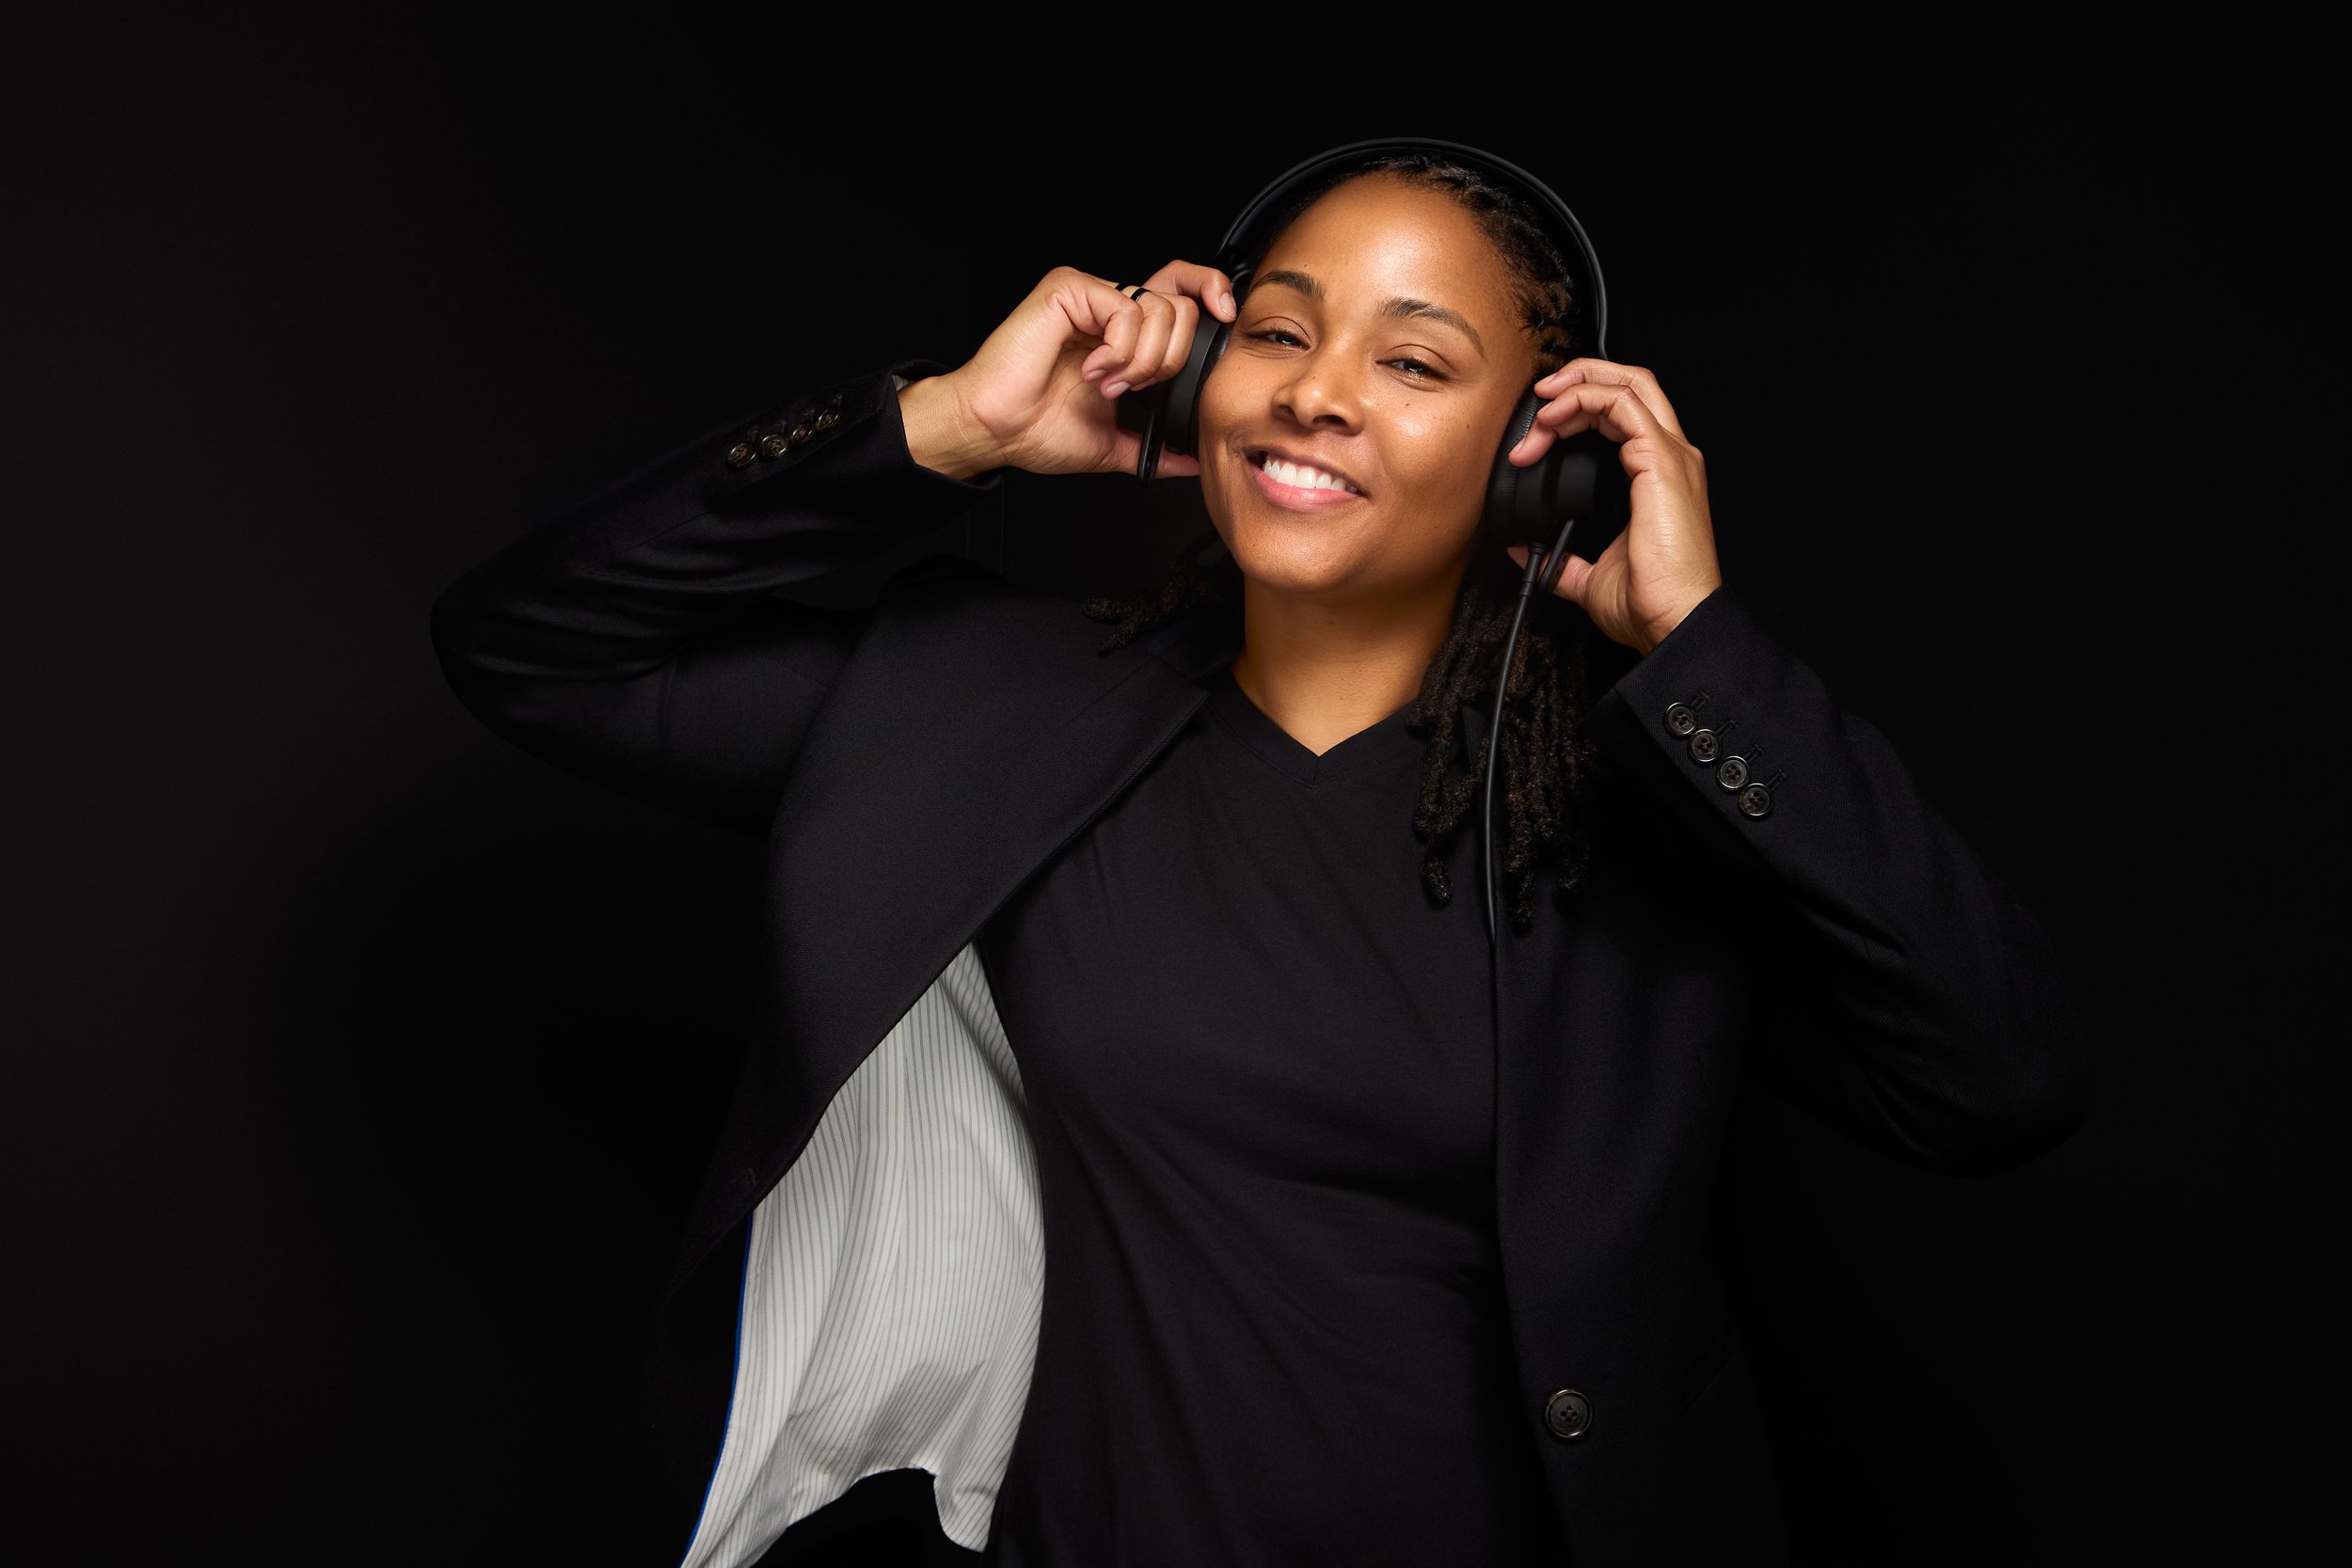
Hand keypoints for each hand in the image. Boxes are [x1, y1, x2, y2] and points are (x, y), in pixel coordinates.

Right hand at [897, 261, 1237, 481]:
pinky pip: (1126, 310)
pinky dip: (1118, 350)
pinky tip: (1091, 370)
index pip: (1182, 293)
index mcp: (1122, 334)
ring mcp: (1090, 294)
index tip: (1225, 324)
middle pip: (1182, 305)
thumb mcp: (1113, 443)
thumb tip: (1193, 461)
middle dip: (1169, 360)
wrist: (996, 431)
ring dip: (1139, 363)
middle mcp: (1109, 307)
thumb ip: (1155, 448)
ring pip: (1160, 310)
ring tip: (1104, 383)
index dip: (1212, 297)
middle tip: (1131, 388)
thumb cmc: (1036, 430)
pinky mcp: (1069, 289)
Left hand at [1498, 358, 1723, 656]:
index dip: (1579, 407)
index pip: (1623, 413)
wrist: (1673, 621)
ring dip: (1574, 387)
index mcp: (1658, 476)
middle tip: (1539, 397)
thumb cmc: (1650, 603)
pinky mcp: (1661, 461)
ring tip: (1539, 409)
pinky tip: (1552, 421)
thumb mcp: (1590, 578)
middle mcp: (1670, 457)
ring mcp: (1670, 455)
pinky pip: (1621, 404)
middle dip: (1580, 377)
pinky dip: (1582, 401)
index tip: (1539, 430)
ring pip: (1627, 383)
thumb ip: (1560, 562)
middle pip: (1631, 382)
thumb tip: (1524, 554)